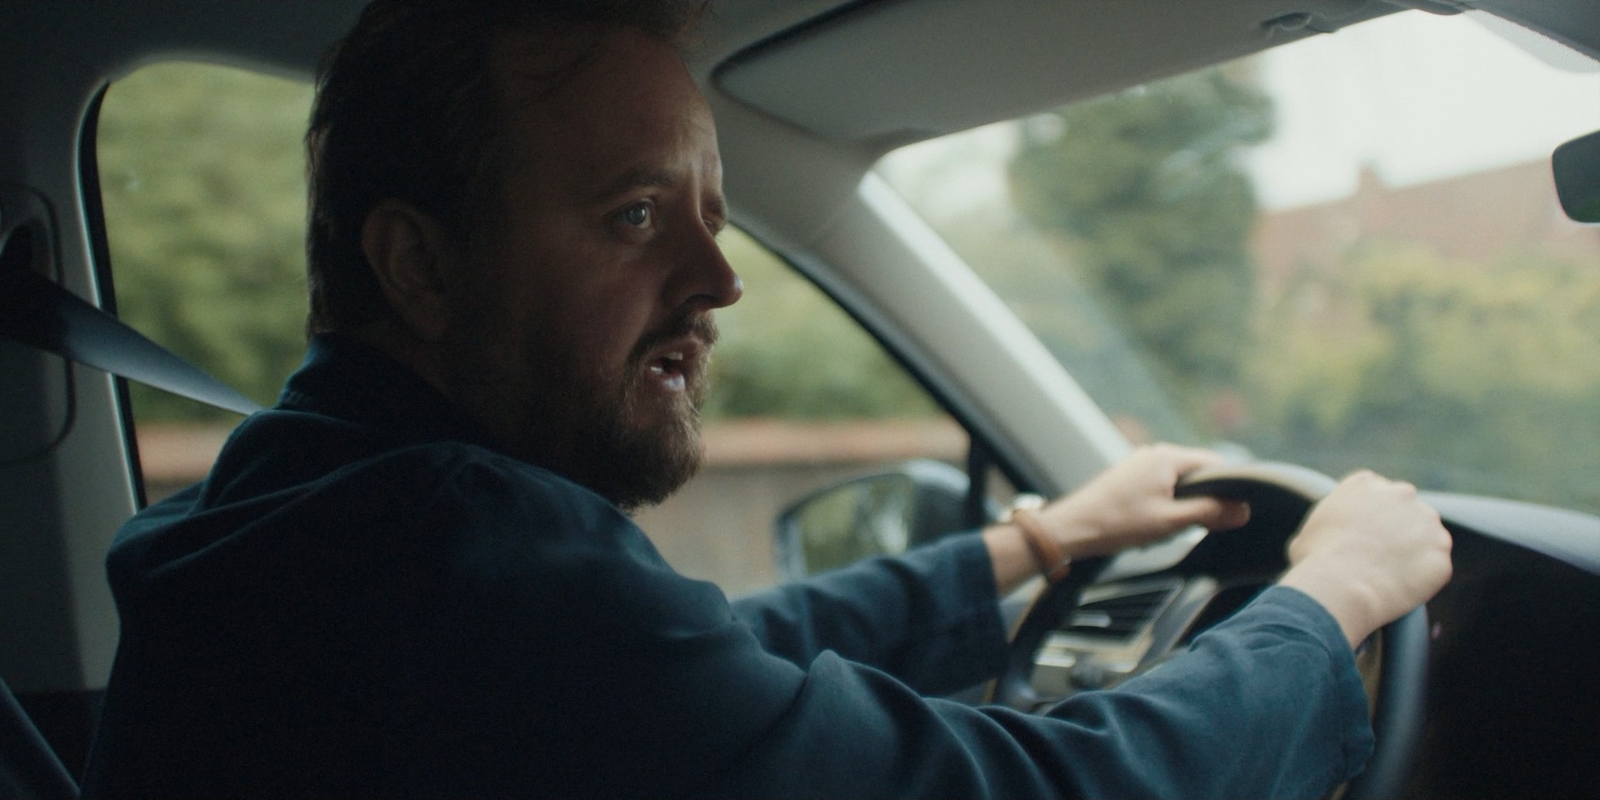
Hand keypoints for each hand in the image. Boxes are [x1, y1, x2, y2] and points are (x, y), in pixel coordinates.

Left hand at [984, 444, 1248, 593]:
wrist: (1072, 529)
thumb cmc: (1117, 523)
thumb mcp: (1171, 522)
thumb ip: (1210, 513)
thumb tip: (1243, 510)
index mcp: (1167, 457)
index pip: (1216, 464)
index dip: (1229, 489)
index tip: (1231, 513)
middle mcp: (1154, 454)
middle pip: (1198, 474)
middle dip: (1204, 499)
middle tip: (1198, 527)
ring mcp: (1140, 464)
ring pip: (1179, 483)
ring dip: (1183, 505)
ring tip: (1168, 527)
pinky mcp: (1130, 478)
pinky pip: (1161, 487)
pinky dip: (1166, 505)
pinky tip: (1153, 524)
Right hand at [1278, 470, 1453, 647]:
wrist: (1340, 585)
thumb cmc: (1316, 560)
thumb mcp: (1306, 535)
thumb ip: (1324, 530)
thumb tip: (1319, 543)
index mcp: (1365, 484)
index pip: (1375, 493)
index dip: (1370, 516)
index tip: (1364, 535)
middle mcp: (1401, 494)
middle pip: (1406, 510)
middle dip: (1399, 529)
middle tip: (1382, 555)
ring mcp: (1427, 522)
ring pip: (1427, 537)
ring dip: (1416, 551)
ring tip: (1394, 576)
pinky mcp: (1441, 552)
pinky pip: (1434, 566)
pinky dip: (1424, 577)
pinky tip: (1403, 589)